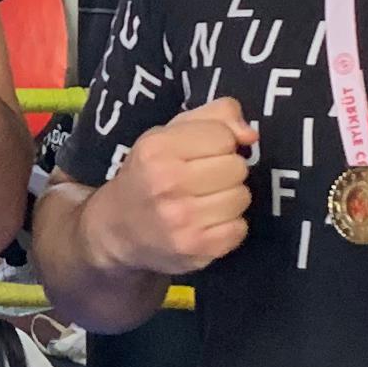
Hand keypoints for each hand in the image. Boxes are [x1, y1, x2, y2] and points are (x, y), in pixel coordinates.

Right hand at [93, 98, 256, 274]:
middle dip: (226, 171)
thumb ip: (215, 117)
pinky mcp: (196, 249)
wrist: (117, 229)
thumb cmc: (149, 174)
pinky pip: (240, 229)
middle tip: (204, 180)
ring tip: (205, 202)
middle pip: (237, 167)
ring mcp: (182, 220)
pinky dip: (229, 226)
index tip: (200, 154)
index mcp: (158, 149)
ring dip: (229, 198)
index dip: (219, 143)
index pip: (224, 136)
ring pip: (242, 197)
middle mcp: (167, 183)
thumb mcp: (169, 133)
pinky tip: (207, 224)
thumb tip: (250, 135)